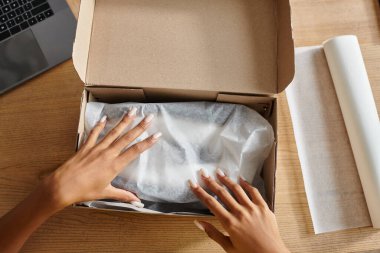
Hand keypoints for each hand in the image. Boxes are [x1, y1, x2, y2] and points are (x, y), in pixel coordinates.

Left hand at [42, 109, 159, 210]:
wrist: (62, 186)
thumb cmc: (84, 192)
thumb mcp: (105, 193)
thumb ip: (122, 195)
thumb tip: (137, 201)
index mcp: (115, 166)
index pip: (135, 151)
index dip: (147, 143)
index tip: (157, 135)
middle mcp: (108, 154)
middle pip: (127, 138)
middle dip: (140, 126)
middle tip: (149, 117)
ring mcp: (96, 148)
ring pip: (113, 132)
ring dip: (124, 121)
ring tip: (132, 111)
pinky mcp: (86, 147)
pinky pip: (94, 134)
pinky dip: (99, 125)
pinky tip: (105, 118)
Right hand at [189, 169, 288, 252]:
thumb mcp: (228, 247)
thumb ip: (213, 233)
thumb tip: (199, 223)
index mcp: (230, 223)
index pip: (211, 203)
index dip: (200, 192)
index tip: (193, 184)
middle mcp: (240, 213)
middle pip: (222, 193)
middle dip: (211, 182)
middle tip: (204, 174)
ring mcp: (253, 208)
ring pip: (237, 189)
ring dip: (226, 179)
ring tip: (219, 172)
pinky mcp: (263, 207)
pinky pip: (254, 192)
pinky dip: (246, 184)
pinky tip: (241, 179)